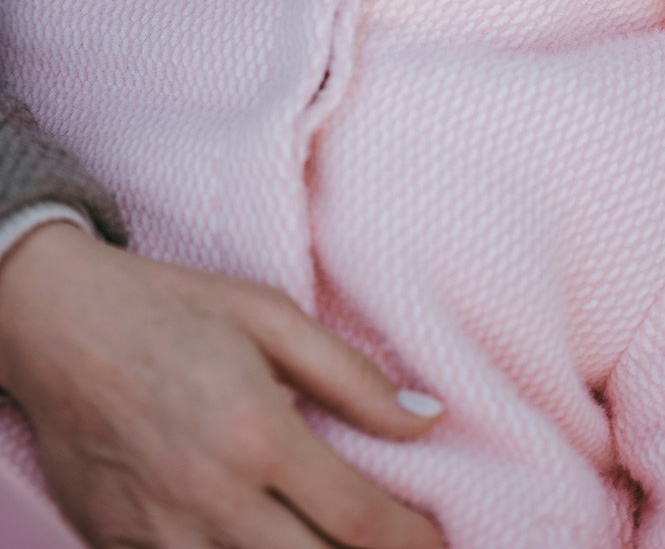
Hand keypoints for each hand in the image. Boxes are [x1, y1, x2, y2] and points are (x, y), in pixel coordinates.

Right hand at [0, 223, 444, 548]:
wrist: (56, 322)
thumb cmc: (170, 309)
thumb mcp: (269, 316)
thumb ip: (352, 376)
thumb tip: (428, 417)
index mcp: (258, 432)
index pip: (359, 520)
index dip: (413, 542)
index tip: (438, 543)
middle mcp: (211, 496)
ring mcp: (161, 535)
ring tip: (325, 538)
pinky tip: (258, 539)